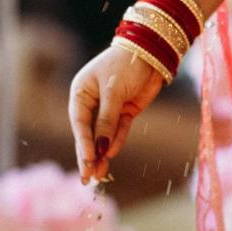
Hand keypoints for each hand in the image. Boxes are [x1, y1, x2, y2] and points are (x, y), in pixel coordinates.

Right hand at [69, 45, 163, 183]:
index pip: (79, 123)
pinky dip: (116, 142)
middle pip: (89, 133)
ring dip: (103, 154)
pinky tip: (112, 156)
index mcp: (81, 92)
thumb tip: (102, 147)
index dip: (83, 143)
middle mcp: (91, 102)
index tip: (88, 161)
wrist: (152, 53)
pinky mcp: (125, 111)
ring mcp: (109, 108)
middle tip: (88, 177)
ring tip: (100, 175)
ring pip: (104, 135)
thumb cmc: (126, 65)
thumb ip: (107, 120)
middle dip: (89, 155)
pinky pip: (119, 131)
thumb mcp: (114, 91)